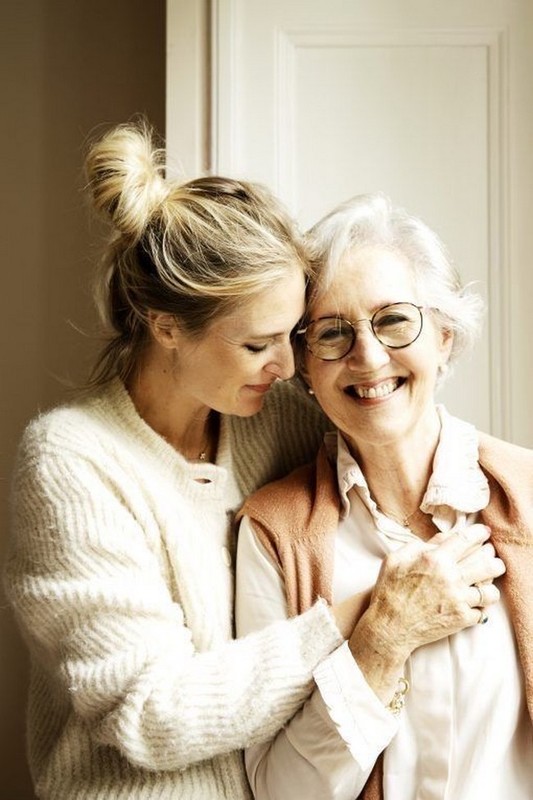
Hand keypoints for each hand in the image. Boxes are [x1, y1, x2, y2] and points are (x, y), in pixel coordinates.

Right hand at [348, 524, 504, 702]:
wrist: (389, 626)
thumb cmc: (389, 591)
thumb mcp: (396, 558)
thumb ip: (419, 546)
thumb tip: (442, 540)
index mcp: (434, 559)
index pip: (465, 540)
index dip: (479, 533)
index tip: (484, 532)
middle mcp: (450, 577)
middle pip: (486, 563)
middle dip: (493, 557)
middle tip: (492, 556)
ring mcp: (458, 599)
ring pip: (490, 589)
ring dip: (491, 582)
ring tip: (489, 580)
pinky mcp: (461, 618)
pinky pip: (483, 611)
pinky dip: (481, 606)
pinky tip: (476, 602)